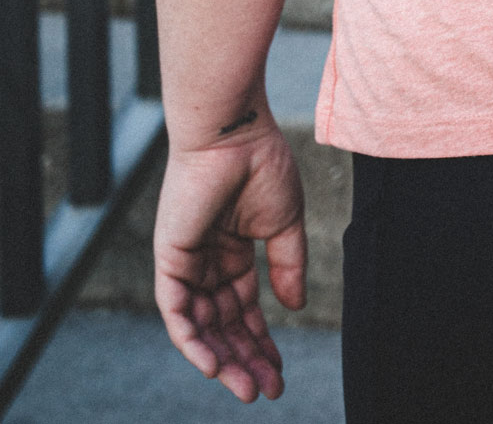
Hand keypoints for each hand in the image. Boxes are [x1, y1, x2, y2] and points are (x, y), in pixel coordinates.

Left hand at [154, 122, 307, 401]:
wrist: (234, 132)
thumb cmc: (261, 164)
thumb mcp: (286, 221)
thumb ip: (288, 265)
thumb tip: (293, 308)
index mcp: (234, 252)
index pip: (244, 310)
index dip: (262, 341)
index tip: (280, 373)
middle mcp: (207, 263)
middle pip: (223, 325)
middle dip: (245, 359)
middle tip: (265, 391)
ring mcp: (186, 263)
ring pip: (199, 326)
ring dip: (221, 359)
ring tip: (245, 388)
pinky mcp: (169, 259)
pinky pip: (176, 311)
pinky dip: (191, 340)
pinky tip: (214, 364)